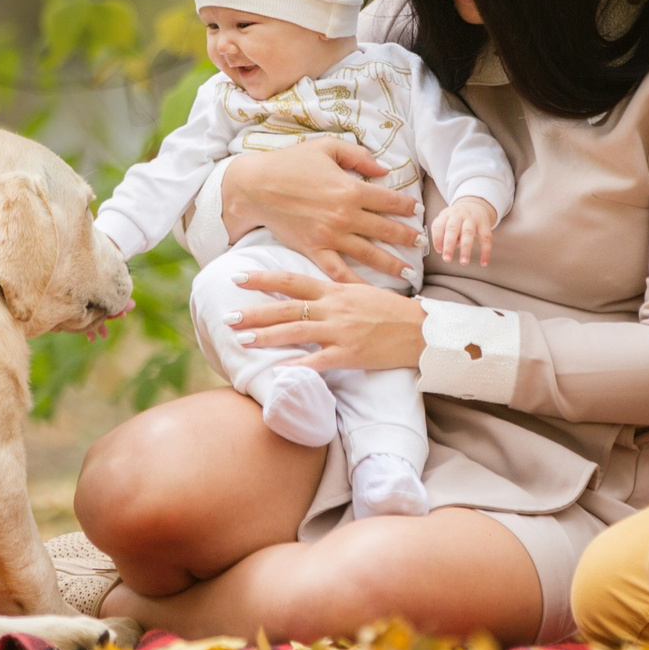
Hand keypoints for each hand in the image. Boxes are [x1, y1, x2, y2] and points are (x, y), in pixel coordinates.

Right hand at [219, 142, 421, 281]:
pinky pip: (339, 272)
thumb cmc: (290, 163)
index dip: (407, 206)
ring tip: (408, 272)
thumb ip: (358, 156)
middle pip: (386, 230)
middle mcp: (345, 215)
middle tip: (422, 244)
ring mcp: (330, 236)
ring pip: (369, 255)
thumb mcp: (326, 147)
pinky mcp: (314, 251)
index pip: (389, 200)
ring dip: (392, 265)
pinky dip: (355, 283)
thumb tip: (383, 169)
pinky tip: (369, 292)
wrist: (255, 187)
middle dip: (407, 238)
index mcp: (351, 189)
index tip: (418, 211)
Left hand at [219, 267, 428, 373]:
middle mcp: (334, 307)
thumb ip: (335, 291)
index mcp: (335, 290)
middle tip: (228, 315)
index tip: (238, 278)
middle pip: (286, 308)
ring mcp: (341, 331)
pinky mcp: (350, 354)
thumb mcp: (361, 291)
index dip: (262, 279)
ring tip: (242, 339)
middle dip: (254, 311)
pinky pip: (318, 361)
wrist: (421, 330)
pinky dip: (297, 366)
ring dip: (267, 336)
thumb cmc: (392, 310)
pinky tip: (277, 371)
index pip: (291, 281)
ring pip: (296, 332)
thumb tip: (311, 291)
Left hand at [430, 197, 497, 265]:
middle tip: (447, 259)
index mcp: (446, 215)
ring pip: (468, 233)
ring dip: (466, 249)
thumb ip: (444, 235)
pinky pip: (486, 238)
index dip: (437, 239)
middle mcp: (459, 215)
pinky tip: (484, 262)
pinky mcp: (485, 224)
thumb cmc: (457, 219)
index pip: (438, 225)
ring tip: (463, 262)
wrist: (475, 204)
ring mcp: (472, 219)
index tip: (439, 251)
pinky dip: (485, 251)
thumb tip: (445, 249)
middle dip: (449, 245)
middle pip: (452, 229)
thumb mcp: (447, 221)